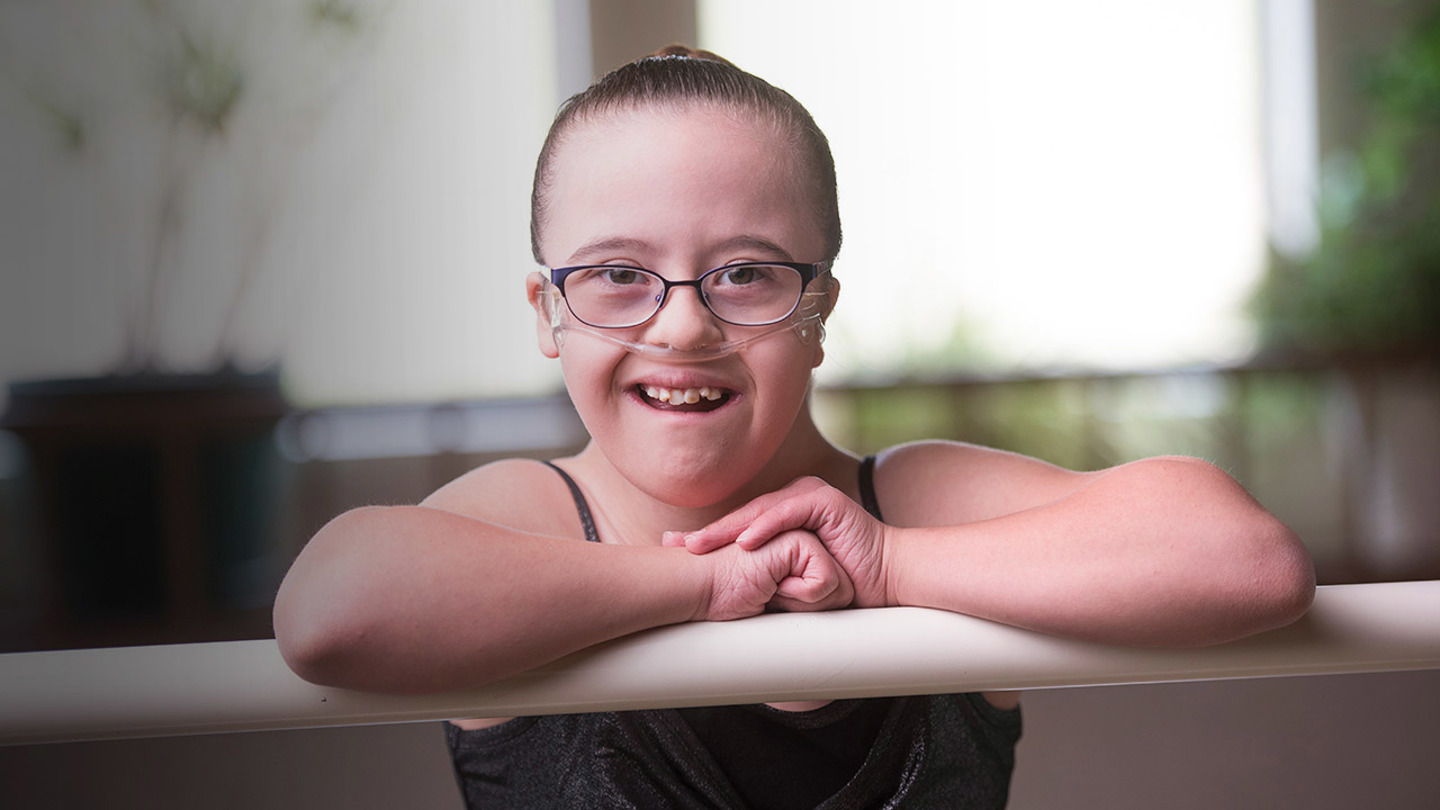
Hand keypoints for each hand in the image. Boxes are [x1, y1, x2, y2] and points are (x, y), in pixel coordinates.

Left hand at [670, 477, 892, 607]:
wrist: (885, 579)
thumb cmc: (842, 584)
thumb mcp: (792, 578)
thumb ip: (765, 574)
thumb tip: (726, 591)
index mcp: (783, 513)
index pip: (739, 525)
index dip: (709, 538)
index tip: (675, 552)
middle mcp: (793, 498)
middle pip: (742, 516)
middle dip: (708, 533)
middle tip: (675, 546)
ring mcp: (809, 495)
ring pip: (759, 512)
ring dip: (728, 529)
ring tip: (700, 545)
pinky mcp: (825, 500)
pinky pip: (787, 512)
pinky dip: (764, 527)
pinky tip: (743, 542)